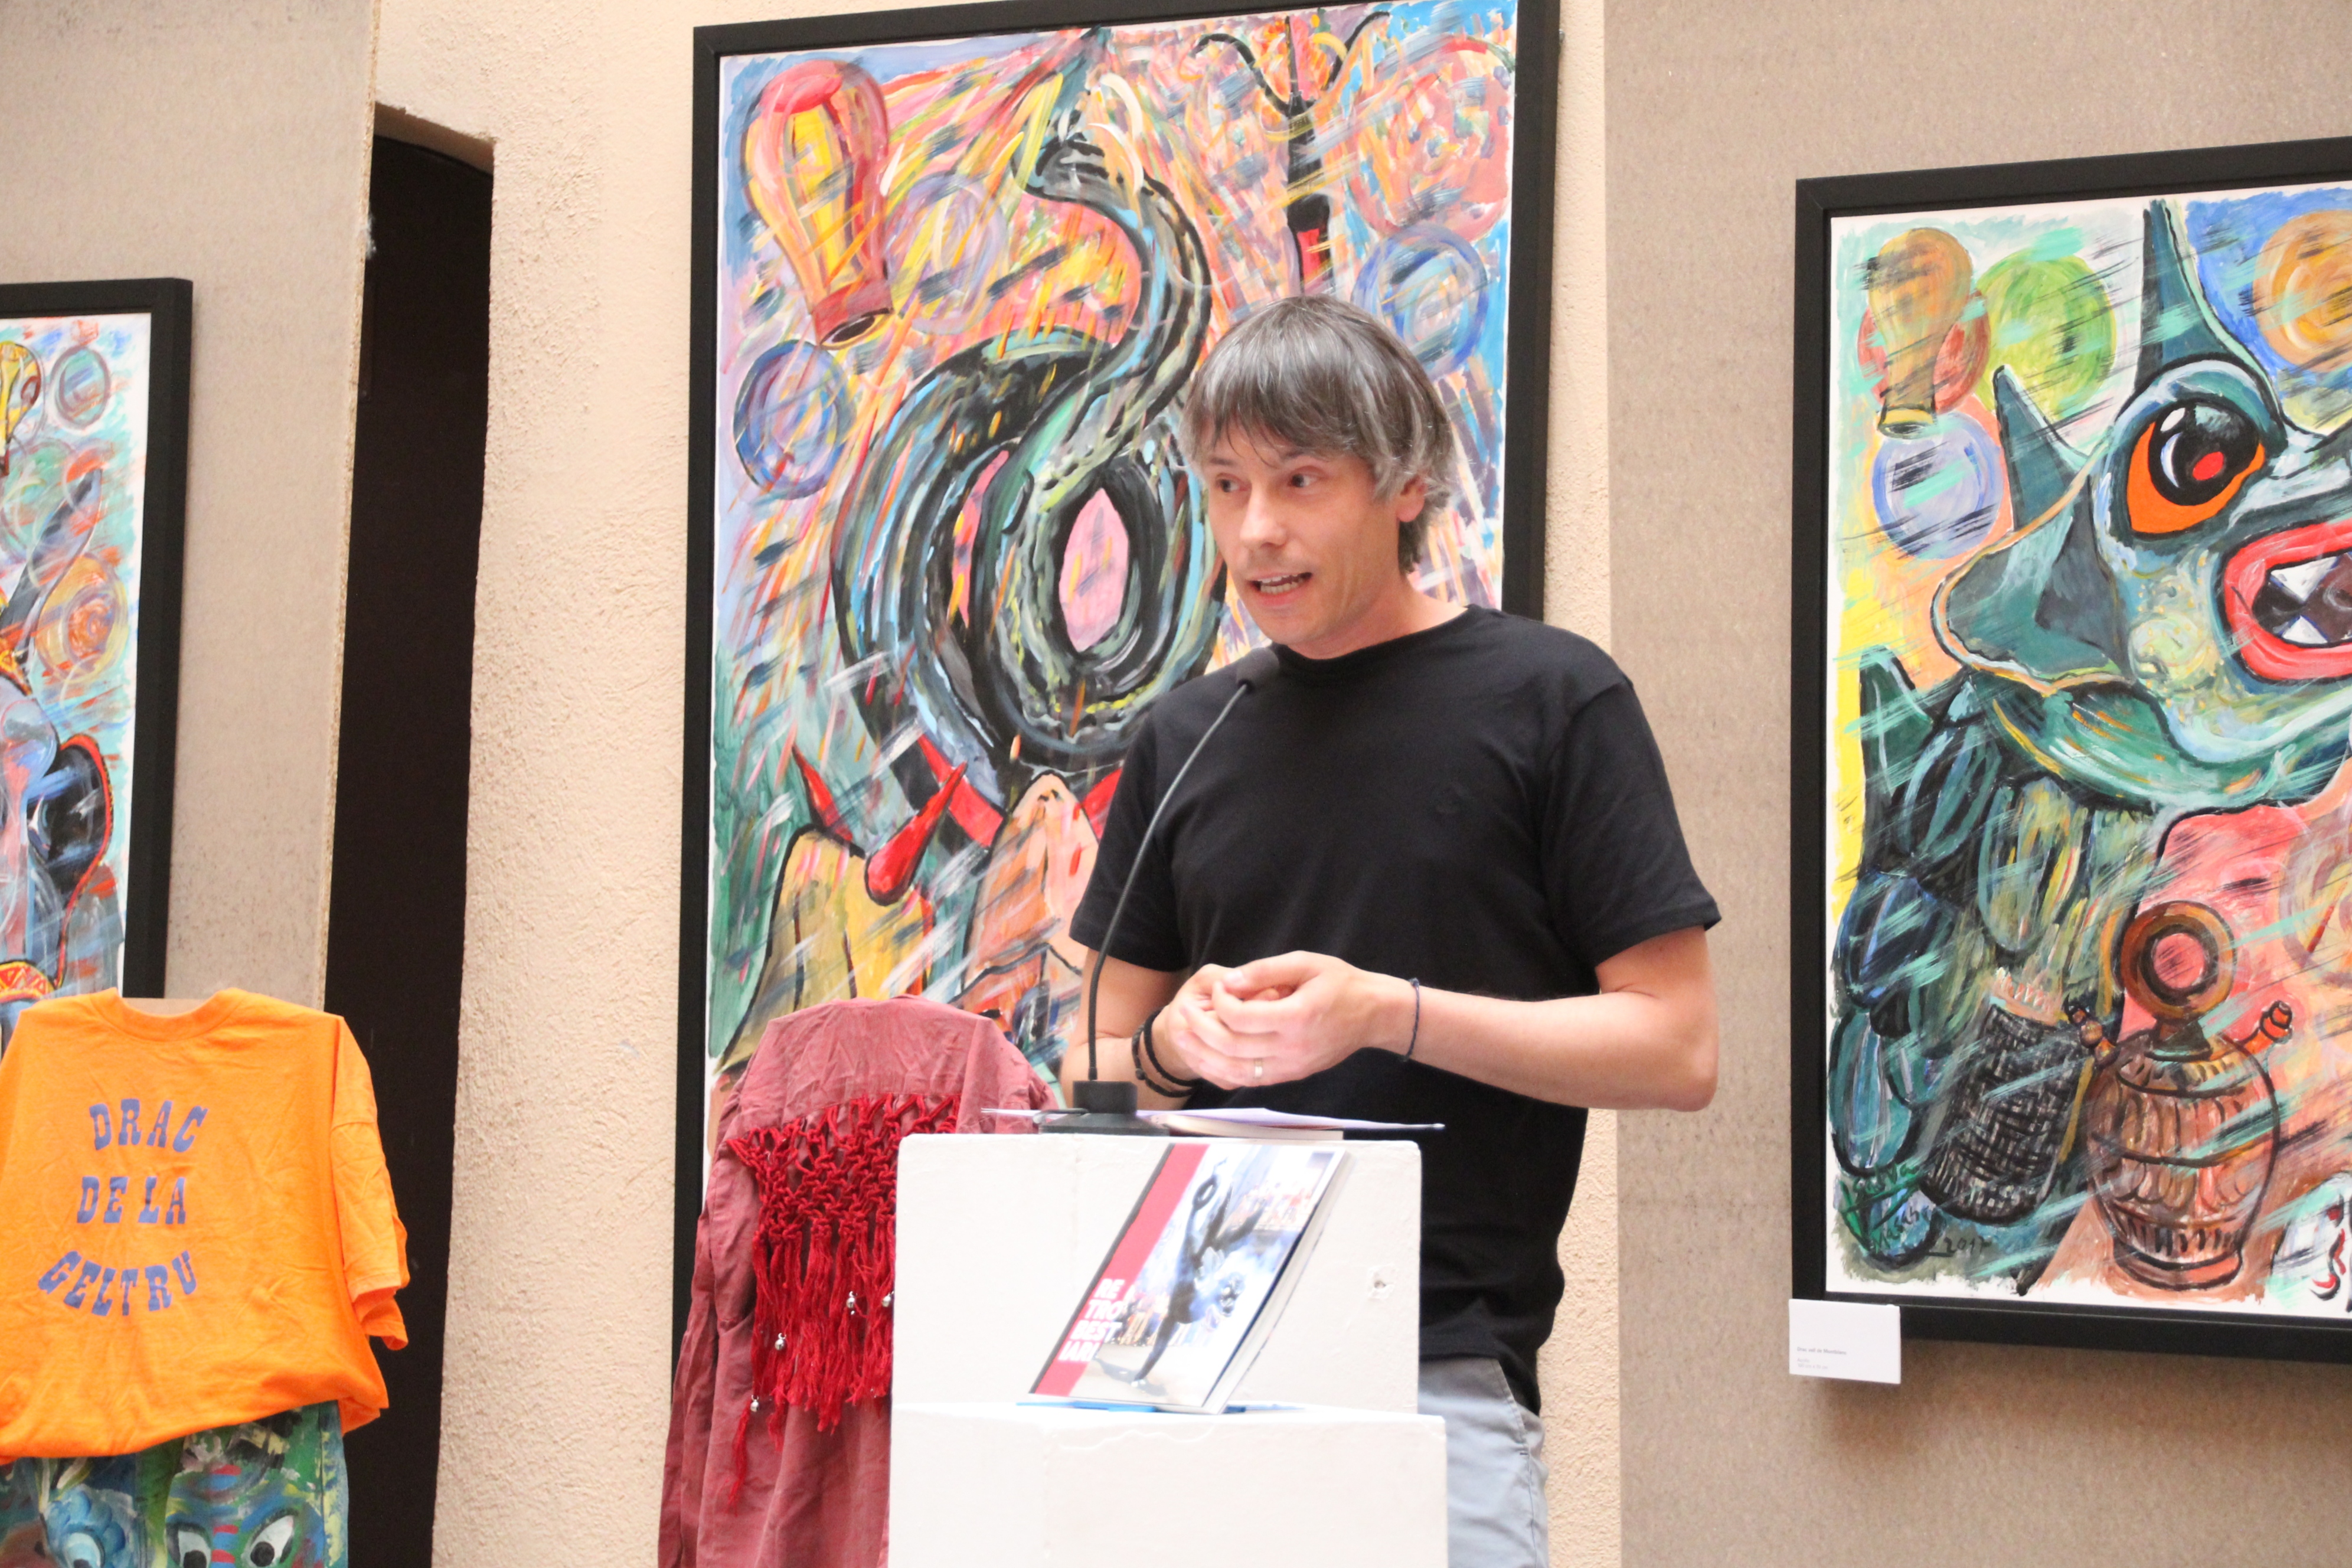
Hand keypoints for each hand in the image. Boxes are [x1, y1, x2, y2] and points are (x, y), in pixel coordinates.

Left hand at [1160, 952, 1410, 1090]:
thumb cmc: (1341, 983)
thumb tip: (1228, 982)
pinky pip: (1250, 1079)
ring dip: (1204, 1056)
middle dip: (1200, 1030)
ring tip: (1183, 1038)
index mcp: (1297, 1017)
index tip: (1217, 987)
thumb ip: (1264, 970)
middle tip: (1183, 1013)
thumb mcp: (1306, 962)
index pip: (1240, 1017)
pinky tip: (1207, 1057)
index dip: (1219, 1002)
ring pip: (1236, 1070)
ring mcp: (1292, 1066)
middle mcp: (1293, 1048)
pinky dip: (1224, 1070)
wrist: (1374, 1015)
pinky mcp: (1292, 1075)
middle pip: (1231, 1047)